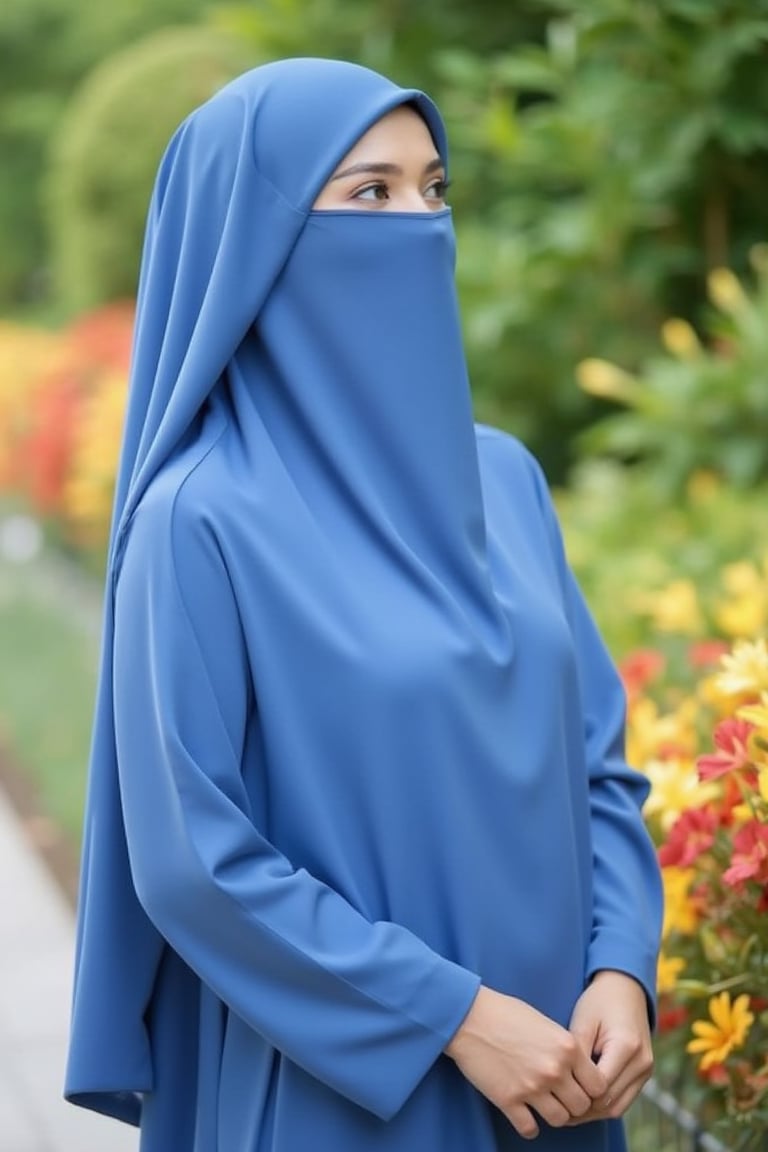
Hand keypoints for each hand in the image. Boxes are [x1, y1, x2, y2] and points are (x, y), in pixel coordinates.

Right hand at [445, 985, 607, 1139]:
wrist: (468, 1016)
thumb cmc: (505, 1013)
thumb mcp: (545, 1023)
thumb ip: (564, 1048)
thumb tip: (577, 1069)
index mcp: (567, 1047)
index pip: (599, 1086)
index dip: (591, 1090)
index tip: (579, 1087)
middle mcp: (554, 1070)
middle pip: (581, 1107)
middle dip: (573, 1104)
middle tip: (561, 1097)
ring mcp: (531, 1087)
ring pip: (560, 1120)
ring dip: (553, 1114)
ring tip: (543, 1104)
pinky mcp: (508, 1100)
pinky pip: (530, 1129)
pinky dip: (529, 1125)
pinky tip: (524, 1113)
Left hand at [567, 969, 653, 1123]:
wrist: (624, 988)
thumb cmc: (598, 1001)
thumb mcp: (582, 1022)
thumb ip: (576, 1055)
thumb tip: (564, 1085)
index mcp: (627, 1046)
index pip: (599, 1087)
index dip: (576, 1095)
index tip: (553, 1095)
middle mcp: (642, 1062)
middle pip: (609, 1102)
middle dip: (582, 1109)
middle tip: (555, 1109)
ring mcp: (646, 1070)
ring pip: (617, 1107)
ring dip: (593, 1111)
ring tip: (566, 1107)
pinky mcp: (644, 1074)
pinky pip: (623, 1100)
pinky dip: (604, 1104)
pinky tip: (582, 1099)